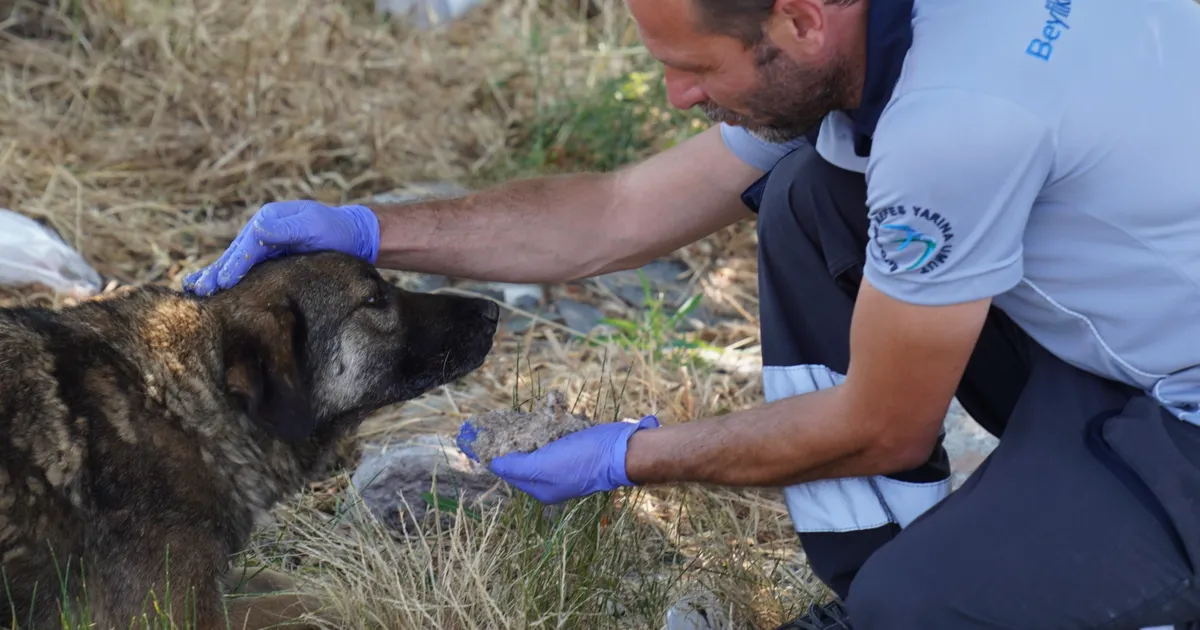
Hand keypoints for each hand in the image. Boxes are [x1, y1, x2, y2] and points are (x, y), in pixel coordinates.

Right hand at [182, 200, 379, 295]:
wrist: (353, 235)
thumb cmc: (337, 230)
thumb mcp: (315, 226)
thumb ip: (287, 228)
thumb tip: (257, 229)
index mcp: (270, 218)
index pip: (248, 245)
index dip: (235, 264)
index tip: (223, 282)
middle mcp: (263, 230)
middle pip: (235, 253)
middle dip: (217, 272)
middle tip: (199, 291)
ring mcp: (265, 244)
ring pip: (236, 262)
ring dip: (217, 276)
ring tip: (196, 291)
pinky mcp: (270, 258)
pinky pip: (246, 268)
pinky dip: (229, 277)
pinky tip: (214, 287)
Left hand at [456, 416, 660, 503]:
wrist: (622, 450)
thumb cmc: (582, 459)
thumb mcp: (542, 466)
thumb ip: (516, 467)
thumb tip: (493, 463)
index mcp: (540, 487)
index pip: (507, 470)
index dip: (491, 453)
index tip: (472, 436)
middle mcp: (550, 477)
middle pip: (519, 457)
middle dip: (504, 441)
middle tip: (486, 423)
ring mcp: (564, 461)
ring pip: (535, 444)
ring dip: (523, 431)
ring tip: (504, 417)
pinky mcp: (576, 445)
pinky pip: (552, 434)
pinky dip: (543, 425)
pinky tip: (537, 414)